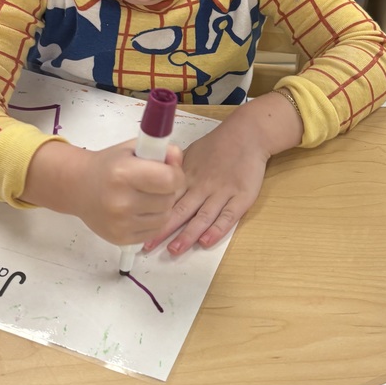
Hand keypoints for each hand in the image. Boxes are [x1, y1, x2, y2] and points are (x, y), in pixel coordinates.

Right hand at [22, 139, 184, 245]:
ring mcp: (120, 223)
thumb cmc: (109, 166)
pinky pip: (155, 231)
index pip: (170, 179)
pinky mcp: (121, 238)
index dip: (175, 174)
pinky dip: (153, 221)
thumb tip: (177, 162)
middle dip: (167, 190)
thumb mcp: (132, 148)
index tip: (169, 171)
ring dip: (162, 207)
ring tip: (145, 197)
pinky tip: (140, 210)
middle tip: (153, 184)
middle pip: (169, 199)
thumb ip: (160, 150)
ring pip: (165, 217)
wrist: (78, 187)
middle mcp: (121, 201)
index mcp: (123, 174)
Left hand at [143, 91, 303, 254]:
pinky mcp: (242, 197)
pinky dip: (217, 229)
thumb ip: (174, 171)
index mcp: (188, 176)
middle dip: (164, 229)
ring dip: (188, 234)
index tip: (139, 229)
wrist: (247, 135)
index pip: (166, 198)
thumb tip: (152, 182)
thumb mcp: (190, 153)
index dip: (152, 214)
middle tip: (149, 246)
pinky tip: (207, 241)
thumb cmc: (216, 145)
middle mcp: (203, 186)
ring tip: (175, 249)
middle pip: (181, 210)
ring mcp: (223, 192)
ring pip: (203, 216)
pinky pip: (228, 216)